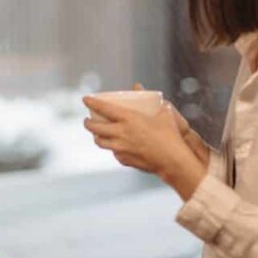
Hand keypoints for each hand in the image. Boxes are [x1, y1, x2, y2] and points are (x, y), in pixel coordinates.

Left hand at [84, 95, 206, 200]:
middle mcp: (120, 133)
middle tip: (87, 120)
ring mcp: (120, 148)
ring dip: (96, 137)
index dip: (92, 102)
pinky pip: (114, 153)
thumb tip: (155, 96)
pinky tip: (116, 148)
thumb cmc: (170, 136)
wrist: (172, 160)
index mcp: (128, 119)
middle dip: (88, 123)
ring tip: (97, 134)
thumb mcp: (165, 115)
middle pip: (95, 128)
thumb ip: (158, 104)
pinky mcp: (124, 160)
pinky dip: (113, 149)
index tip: (85, 99)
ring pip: (100, 143)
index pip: (104, 108)